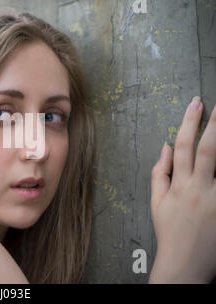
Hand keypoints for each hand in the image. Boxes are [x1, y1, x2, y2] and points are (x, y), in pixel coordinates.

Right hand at [149, 96, 215, 283]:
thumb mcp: (157, 202)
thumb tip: (166, 148)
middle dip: (214, 124)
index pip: (183, 145)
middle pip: (208, 149)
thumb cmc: (170, 232)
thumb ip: (159, 173)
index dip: (189, 122)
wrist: (185, 263)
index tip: (196, 104)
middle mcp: (199, 188)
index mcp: (179, 184)